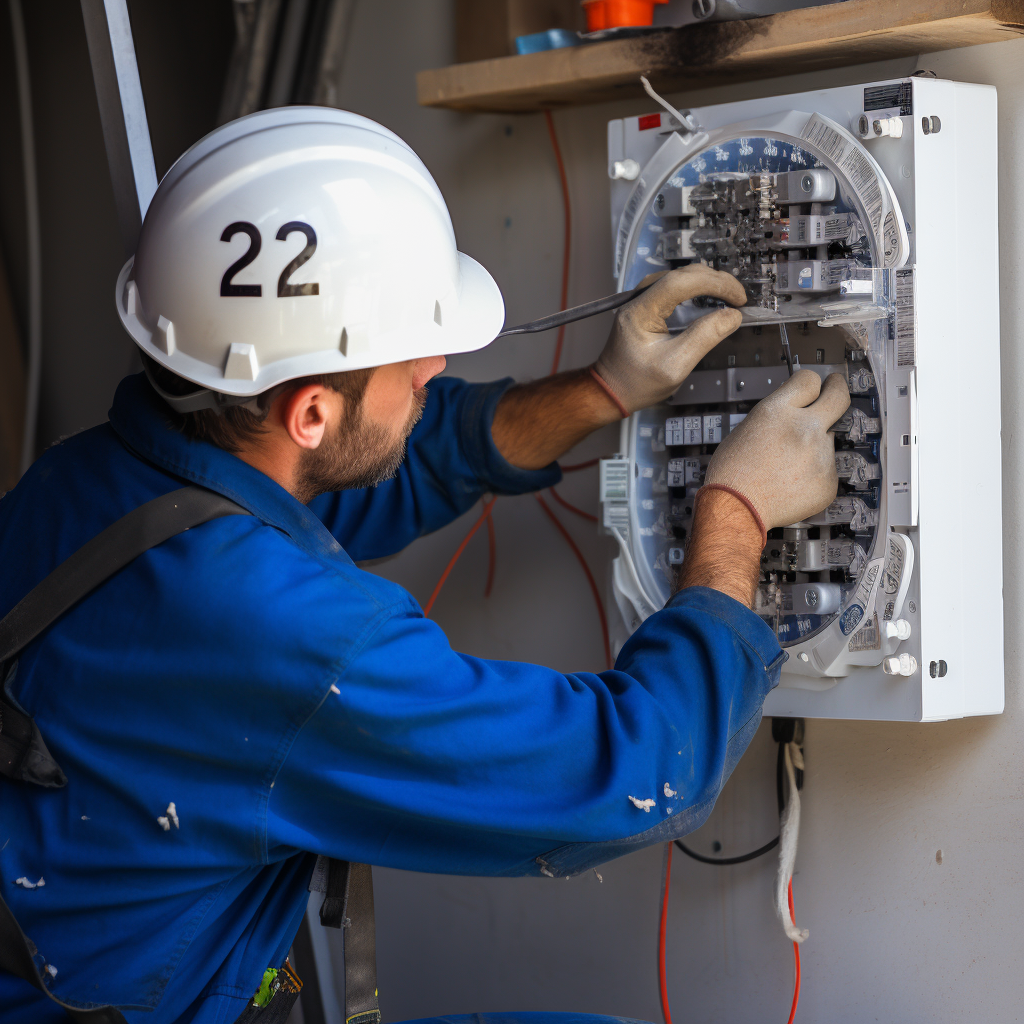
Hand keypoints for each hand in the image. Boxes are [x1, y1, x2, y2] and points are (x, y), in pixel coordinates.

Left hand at [592, 265, 746, 414]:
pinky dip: (696, 288)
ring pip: (678, 277)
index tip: (737, 297)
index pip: (680, 283)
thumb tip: (731, 316)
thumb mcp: (675, 366)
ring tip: (729, 296)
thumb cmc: (636, 383)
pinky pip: (673, 286)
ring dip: (707, 281)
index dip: (714, 284)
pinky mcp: (646, 306)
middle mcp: (637, 300)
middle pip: (681, 275)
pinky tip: (710, 297)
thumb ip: (704, 338)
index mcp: (639, 312)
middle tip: (739, 298)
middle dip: (715, 281)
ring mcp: (640, 301)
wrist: (612, 390)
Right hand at [704, 369, 850, 531]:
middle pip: (838, 397)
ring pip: (828, 439)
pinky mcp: (829, 481)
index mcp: (778, 412)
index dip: (811, 382)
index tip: (817, 384)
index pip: (809, 379)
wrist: (737, 511)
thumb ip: (776, 415)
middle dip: (837, 388)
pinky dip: (813, 475)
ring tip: (787, 466)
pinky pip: (827, 469)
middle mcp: (805, 429)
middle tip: (835, 389)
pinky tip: (792, 483)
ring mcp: (821, 456)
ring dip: (814, 446)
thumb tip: (791, 411)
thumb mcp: (746, 429)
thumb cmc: (732, 475)